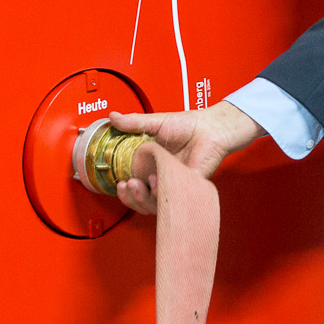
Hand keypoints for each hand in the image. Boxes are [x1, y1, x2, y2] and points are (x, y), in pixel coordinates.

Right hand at [107, 101, 265, 214]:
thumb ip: (134, 123)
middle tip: (126, 186)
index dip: (124, 189)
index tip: (118, 183)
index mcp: (151, 165)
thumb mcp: (156, 122)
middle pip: (141, 201)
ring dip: (141, 199)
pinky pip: (172, 201)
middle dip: (130, 198)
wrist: (210, 128)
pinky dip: (160, 194)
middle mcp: (161, 178)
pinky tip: (156, 181)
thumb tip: (113, 117)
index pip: (134, 185)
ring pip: (154, 206)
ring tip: (137, 185)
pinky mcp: (186, 189)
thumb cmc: (188, 125)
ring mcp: (173, 184)